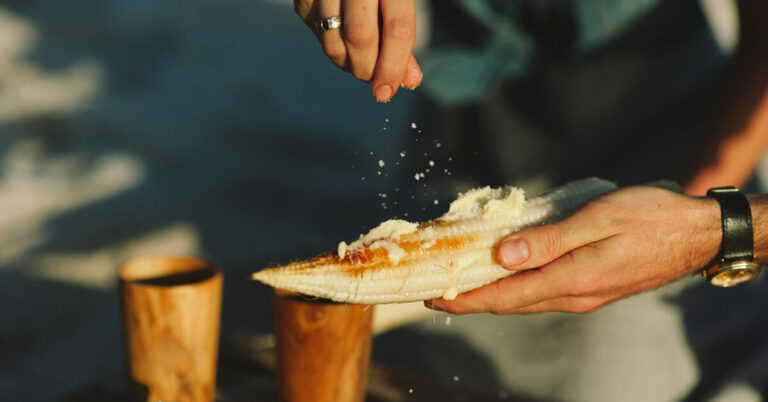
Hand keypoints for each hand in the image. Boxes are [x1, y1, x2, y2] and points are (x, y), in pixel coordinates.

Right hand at [294, 0, 422, 101]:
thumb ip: (401, 33)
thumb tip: (409, 81)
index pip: (397, 29)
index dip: (394, 66)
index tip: (387, 93)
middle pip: (361, 38)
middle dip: (368, 70)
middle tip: (374, 81)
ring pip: (333, 43)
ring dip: (348, 65)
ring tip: (361, 63)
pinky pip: (316, 34)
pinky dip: (333, 47)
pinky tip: (343, 40)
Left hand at [426, 186, 721, 313]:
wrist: (698, 234)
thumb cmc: (650, 217)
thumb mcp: (597, 220)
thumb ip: (547, 241)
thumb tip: (501, 257)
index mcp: (572, 280)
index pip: (505, 297)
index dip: (466, 300)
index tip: (433, 299)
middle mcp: (574, 295)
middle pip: (511, 304)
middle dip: (471, 300)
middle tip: (437, 291)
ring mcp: (585, 295)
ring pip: (526, 299)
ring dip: (492, 294)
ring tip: (463, 282)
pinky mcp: (593, 287)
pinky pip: (543, 291)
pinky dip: (517, 285)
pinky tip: (507, 271)